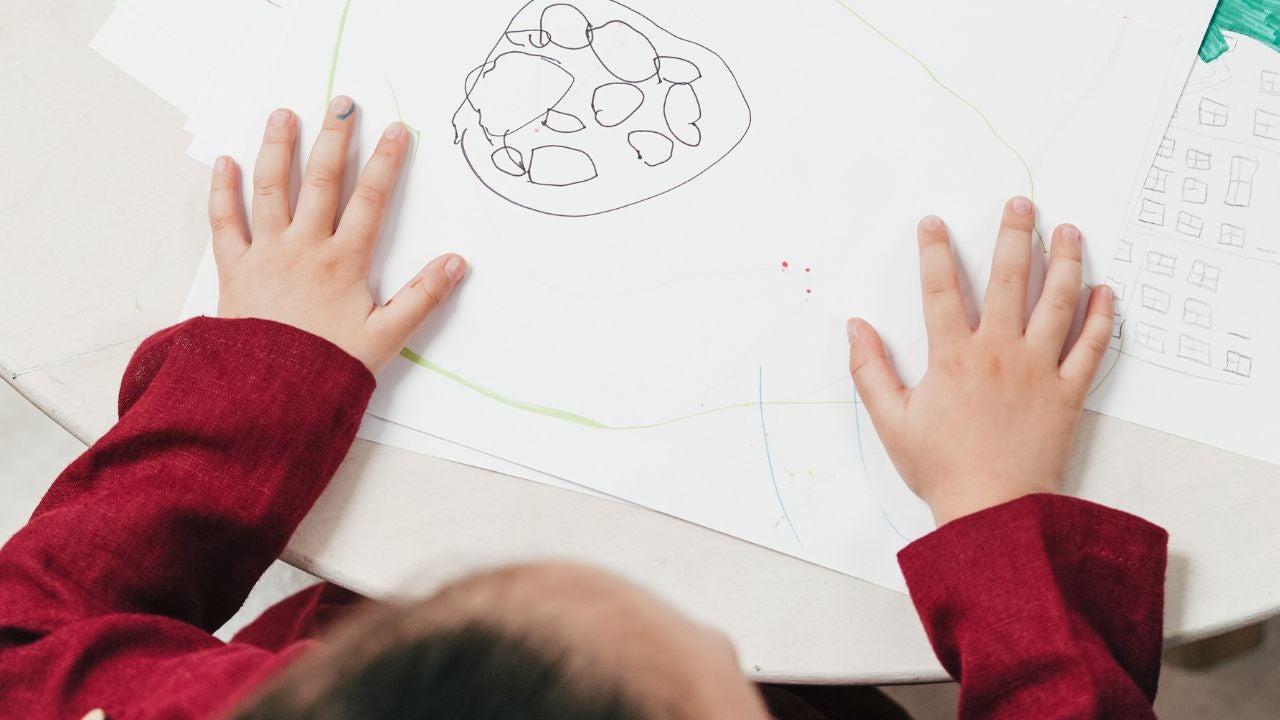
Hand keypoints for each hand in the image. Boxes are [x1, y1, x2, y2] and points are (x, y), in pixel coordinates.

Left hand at [208, 96, 465, 373]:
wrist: (268, 396)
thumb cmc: (328, 368)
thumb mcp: (386, 337)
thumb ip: (422, 298)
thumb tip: (457, 263)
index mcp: (344, 262)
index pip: (371, 201)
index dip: (387, 163)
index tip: (397, 130)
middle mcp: (304, 248)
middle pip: (322, 182)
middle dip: (335, 139)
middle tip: (342, 104)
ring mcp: (266, 255)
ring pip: (272, 190)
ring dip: (278, 149)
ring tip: (284, 115)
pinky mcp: (234, 270)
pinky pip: (225, 223)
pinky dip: (223, 191)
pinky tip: (226, 163)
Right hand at [847, 197, 1113, 525]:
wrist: (994, 510)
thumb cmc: (941, 469)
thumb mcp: (891, 422)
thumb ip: (870, 371)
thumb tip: (854, 329)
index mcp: (953, 357)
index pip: (940, 290)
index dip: (934, 251)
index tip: (934, 223)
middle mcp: (998, 352)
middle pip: (1008, 280)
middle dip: (1013, 236)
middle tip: (1021, 204)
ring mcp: (1038, 370)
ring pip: (1056, 302)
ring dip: (1065, 262)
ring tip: (1069, 231)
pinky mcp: (1068, 393)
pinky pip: (1091, 347)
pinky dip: (1101, 318)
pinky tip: (1106, 291)